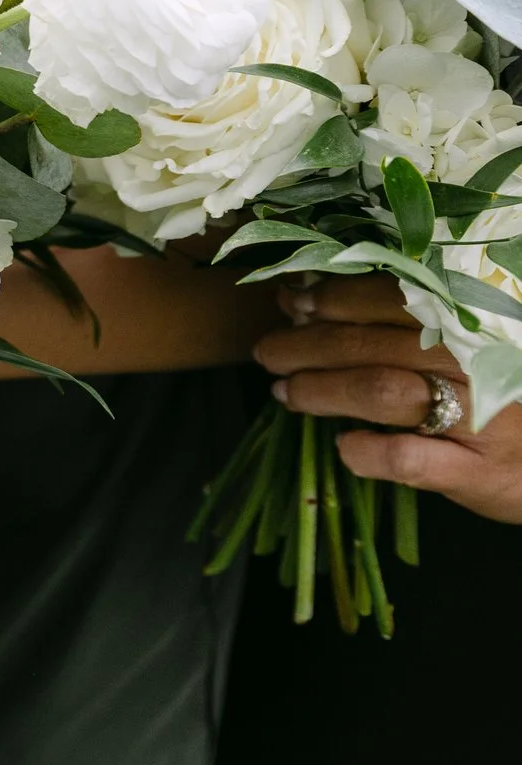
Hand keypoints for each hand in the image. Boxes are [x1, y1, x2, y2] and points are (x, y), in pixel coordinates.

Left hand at [256, 274, 521, 523]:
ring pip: (379, 391)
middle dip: (306, 345)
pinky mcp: (477, 471)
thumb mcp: (470, 348)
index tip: (292, 299)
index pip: (393, 297)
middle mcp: (475, 364)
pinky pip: (406, 459)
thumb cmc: (508, 395)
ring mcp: (479, 418)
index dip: (333, 297)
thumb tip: (307, 293)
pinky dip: (366, 451)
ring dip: (321, 391)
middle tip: (268, 352)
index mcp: (472, 325)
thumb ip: (404, 322)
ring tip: (285, 392)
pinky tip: (344, 447)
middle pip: (370, 345)